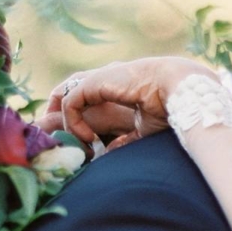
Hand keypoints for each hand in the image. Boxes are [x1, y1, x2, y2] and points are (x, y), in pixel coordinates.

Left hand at [39, 57, 216, 150]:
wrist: (175, 89)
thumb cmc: (167, 107)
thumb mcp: (143, 128)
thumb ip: (125, 138)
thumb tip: (110, 151)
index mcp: (115, 85)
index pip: (84, 94)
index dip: (75, 116)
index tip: (82, 140)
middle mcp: (102, 79)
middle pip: (67, 91)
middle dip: (56, 114)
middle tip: (62, 140)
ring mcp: (96, 79)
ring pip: (64, 98)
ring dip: (66, 124)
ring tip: (80, 144)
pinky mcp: (93, 83)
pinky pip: (70, 103)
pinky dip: (73, 123)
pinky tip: (89, 139)